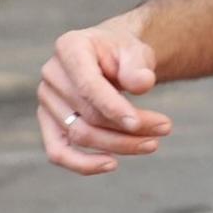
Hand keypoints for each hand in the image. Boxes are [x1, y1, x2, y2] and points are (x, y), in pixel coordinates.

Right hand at [39, 22, 172, 176]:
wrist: (113, 57)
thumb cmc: (125, 53)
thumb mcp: (137, 51)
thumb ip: (139, 66)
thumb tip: (143, 84)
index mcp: (69, 47)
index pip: (88, 85)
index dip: (113, 107)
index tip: (139, 124)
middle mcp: (52, 74)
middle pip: (88, 114)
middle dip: (128, 128)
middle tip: (165, 128)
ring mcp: (47, 100)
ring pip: (80, 135)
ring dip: (118, 145)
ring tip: (153, 143)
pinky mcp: (49, 122)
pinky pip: (58, 151)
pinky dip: (83, 164)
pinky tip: (112, 165)